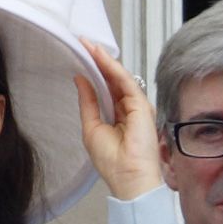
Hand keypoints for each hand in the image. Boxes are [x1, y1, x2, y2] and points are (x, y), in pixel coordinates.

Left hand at [74, 39, 163, 199]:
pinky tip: (100, 58)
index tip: (80, 56)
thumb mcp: (91, 127)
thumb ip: (88, 102)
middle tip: (83, 44)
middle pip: (113, 80)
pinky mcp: (142, 105)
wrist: (130, 179)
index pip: (106, 88)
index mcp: (117, 117)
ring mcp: (137, 106)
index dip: (94, 72)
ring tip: (88, 45)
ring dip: (103, 60)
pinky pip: (126, 81)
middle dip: (98, 61)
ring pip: (119, 77)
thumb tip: (80, 79)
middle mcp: (129, 109)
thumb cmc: (114, 163)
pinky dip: (112, 68)